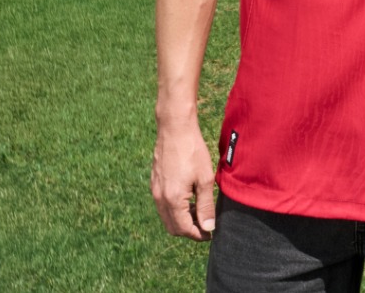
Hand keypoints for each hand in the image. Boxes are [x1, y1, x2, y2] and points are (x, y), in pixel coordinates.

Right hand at [150, 122, 217, 240]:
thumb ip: (206, 206)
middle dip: (189, 230)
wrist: (174, 128)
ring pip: (166, 217)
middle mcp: (159, 198)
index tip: (210, 234)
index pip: (183, 229)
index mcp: (172, 199)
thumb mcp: (205, 179)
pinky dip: (175, 209)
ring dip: (181, 220)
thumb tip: (208, 227)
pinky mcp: (154, 183)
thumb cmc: (192, 151)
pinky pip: (162, 205)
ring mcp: (154, 190)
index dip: (198, 235)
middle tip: (205, 226)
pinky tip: (189, 199)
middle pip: (172, 227)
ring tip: (199, 211)